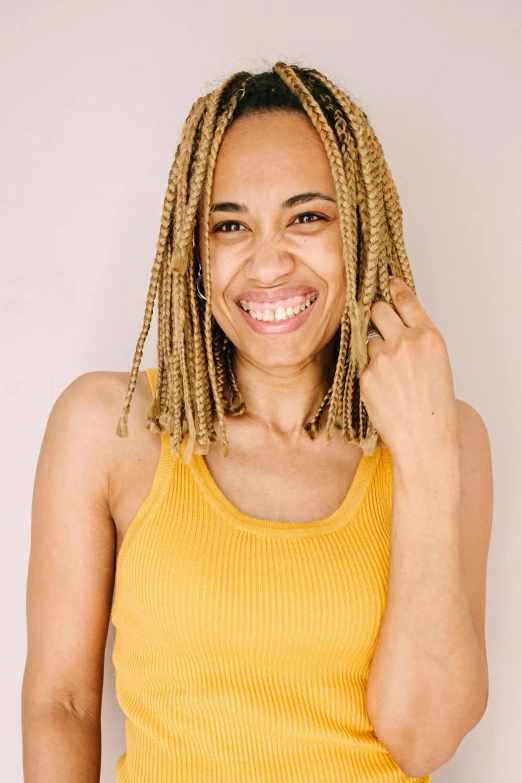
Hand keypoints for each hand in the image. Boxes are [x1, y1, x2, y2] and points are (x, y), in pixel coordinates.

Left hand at [359, 277, 458, 457]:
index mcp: (429, 336)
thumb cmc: (434, 404)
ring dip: (374, 349)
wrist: (425, 437)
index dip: (393, 289)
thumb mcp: (436, 362)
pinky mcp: (367, 374)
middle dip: (375, 314)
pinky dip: (370, 372)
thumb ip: (417, 338)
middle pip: (378, 309)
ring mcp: (384, 357)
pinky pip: (363, 363)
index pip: (405, 298)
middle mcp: (406, 341)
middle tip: (377, 323)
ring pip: (369, 339)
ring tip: (390, 373)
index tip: (387, 283)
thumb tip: (395, 321)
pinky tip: (384, 389)